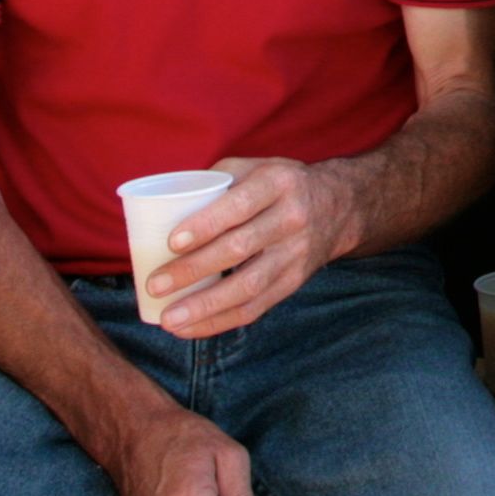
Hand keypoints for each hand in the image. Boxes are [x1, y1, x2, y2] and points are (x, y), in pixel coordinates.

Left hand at [141, 157, 349, 336]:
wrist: (339, 206)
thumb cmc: (279, 185)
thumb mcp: (256, 167)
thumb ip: (216, 180)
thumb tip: (163, 205)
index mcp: (278, 183)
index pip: (240, 205)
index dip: (206, 224)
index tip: (172, 242)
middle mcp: (291, 218)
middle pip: (240, 248)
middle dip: (194, 270)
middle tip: (155, 285)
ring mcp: (295, 254)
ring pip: (248, 286)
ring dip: (205, 307)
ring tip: (168, 320)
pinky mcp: (294, 282)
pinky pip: (256, 308)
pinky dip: (219, 322)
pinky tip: (189, 328)